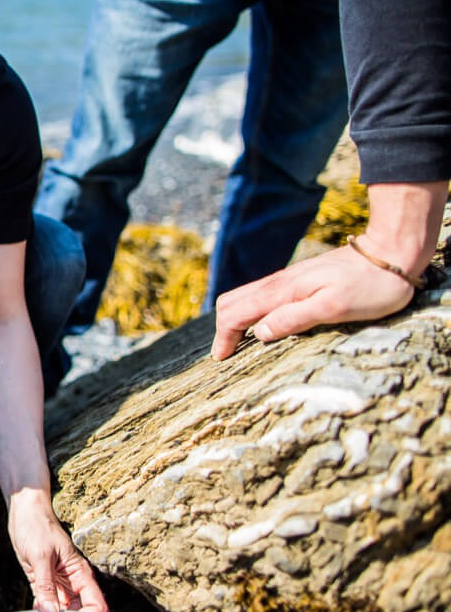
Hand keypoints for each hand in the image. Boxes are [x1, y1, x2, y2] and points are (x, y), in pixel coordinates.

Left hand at [8, 489, 107, 611]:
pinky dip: (42, 608)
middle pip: (80, 611)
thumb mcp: (41, 556)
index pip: (96, 605)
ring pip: (62, 609)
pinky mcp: (43, 581)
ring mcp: (58, 582)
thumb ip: (46, 587)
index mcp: (81, 573)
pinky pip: (46, 602)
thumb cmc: (37, 527)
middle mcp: (73, 581)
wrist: (24, 511)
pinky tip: (35, 607)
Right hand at [211, 240, 415, 360]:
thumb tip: (258, 332)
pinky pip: (262, 295)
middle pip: (232, 301)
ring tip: (238, 341)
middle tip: (225, 351)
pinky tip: (263, 323)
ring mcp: (289, 280)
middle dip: (222, 326)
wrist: (391, 253)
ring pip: (245, 296)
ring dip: (235, 319)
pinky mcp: (300, 280)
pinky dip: (251, 311)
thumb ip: (293, 319)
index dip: (224, 336)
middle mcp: (280, 283)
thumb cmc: (370, 286)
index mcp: (283, 291)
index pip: (236, 313)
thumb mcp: (334, 308)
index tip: (220, 358)